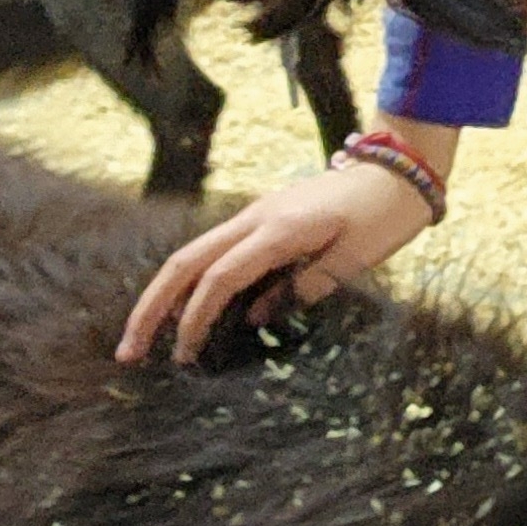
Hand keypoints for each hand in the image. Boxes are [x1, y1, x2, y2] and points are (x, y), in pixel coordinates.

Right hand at [116, 155, 436, 367]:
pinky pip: (215, 251)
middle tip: (127, 352)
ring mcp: (255, 214)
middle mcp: (255, 217)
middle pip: (185, 262)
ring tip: (145, 338)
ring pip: (193, 254)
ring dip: (165, 295)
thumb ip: (305, 288)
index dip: (194, 319)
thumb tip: (255, 317)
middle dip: (152, 307)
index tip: (182, 357)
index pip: (219, 278)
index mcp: (278, 230)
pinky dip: (192, 281)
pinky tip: (185, 310)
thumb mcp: (355, 259)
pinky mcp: (263, 218)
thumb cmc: (385, 215)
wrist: (399, 168)